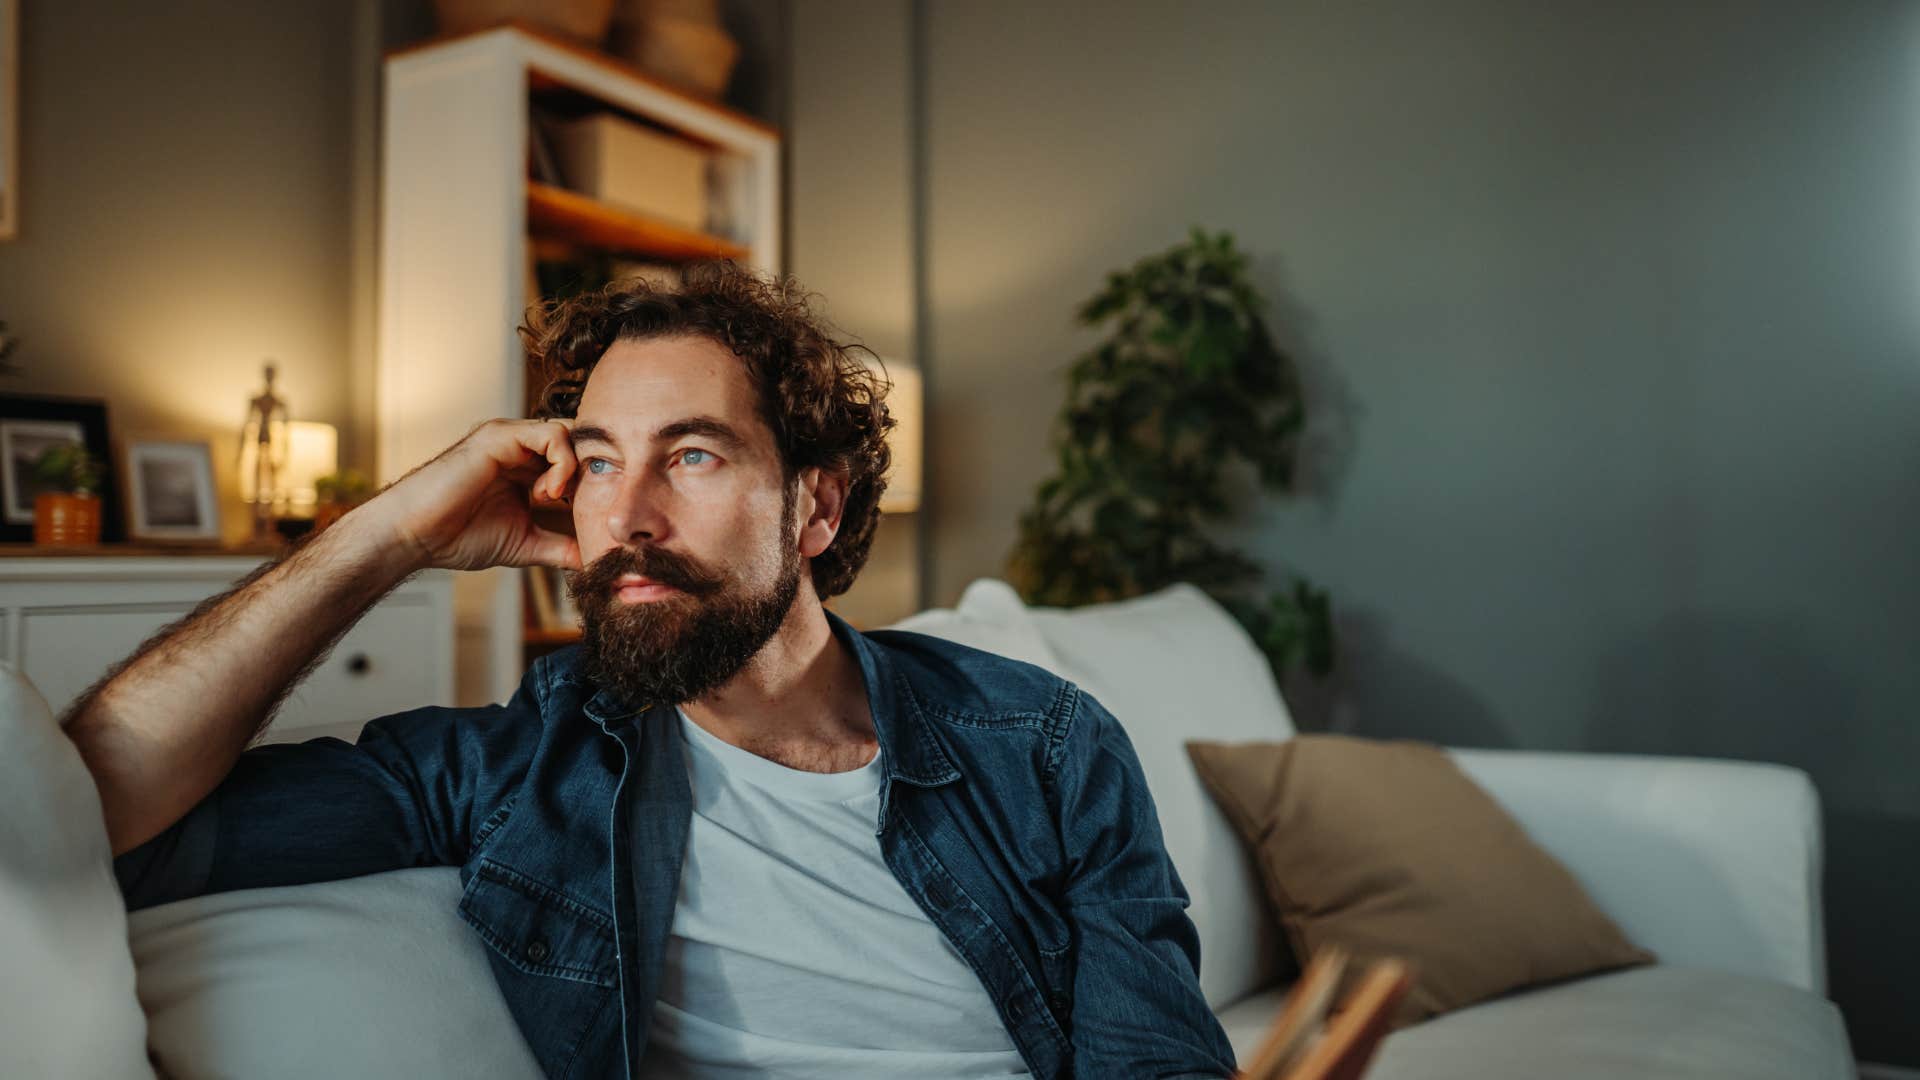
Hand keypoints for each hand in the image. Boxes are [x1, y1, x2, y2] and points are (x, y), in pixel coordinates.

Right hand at [353, 418, 582, 572]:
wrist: (417, 535)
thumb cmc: (459, 537)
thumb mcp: (525, 544)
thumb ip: (560, 547)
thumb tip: (594, 562)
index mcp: (528, 470)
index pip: (578, 463)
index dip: (593, 484)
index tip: (592, 516)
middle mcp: (522, 450)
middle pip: (580, 445)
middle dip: (591, 474)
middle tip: (582, 506)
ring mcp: (512, 440)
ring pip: (570, 435)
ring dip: (573, 469)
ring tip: (552, 500)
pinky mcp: (501, 435)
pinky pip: (552, 434)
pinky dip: (562, 463)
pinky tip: (547, 493)